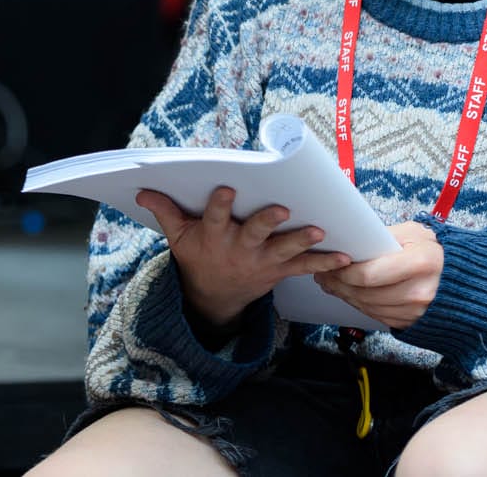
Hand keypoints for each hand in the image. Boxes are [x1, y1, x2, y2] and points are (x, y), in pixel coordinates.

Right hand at [137, 186, 348, 332]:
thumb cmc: (198, 257)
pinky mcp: (278, 271)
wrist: (214, 298)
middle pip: (254, 233)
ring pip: (283, 250)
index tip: (227, 188)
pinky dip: (325, 263)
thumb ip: (165, 211)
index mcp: (214, 236)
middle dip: (267, 222)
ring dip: (302, 242)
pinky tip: (345, 258)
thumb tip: (142, 189)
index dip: (220, 204)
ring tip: (319, 231)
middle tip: (282, 210)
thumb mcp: (178, 237)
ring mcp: (261, 262)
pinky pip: (304, 268)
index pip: (215, 217)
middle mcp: (239, 249)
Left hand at [313, 220, 441, 329]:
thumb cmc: (437, 252)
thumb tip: (352, 241)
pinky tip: (349, 294)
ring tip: (331, 283)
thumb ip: (384, 236)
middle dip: (338, 284)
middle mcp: (420, 292)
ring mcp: (416, 312)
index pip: (370, 274)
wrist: (465, 281)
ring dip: (345, 296)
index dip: (344, 272)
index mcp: (420, 263)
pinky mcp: (412, 322)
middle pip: (365, 294)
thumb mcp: (415, 233)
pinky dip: (360, 305)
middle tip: (322, 273)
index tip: (330, 263)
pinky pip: (377, 316)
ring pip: (368, 307)